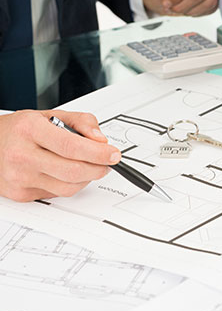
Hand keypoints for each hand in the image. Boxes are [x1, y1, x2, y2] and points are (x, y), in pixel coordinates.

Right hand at [0, 110, 120, 201]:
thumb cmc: (18, 130)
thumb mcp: (48, 115)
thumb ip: (80, 122)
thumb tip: (100, 140)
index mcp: (29, 130)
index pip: (72, 146)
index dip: (98, 153)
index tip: (113, 154)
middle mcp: (21, 155)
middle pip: (73, 171)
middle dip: (98, 168)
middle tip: (106, 162)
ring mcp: (19, 178)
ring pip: (69, 188)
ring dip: (86, 178)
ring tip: (85, 166)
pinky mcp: (20, 194)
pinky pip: (58, 195)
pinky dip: (69, 185)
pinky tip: (63, 173)